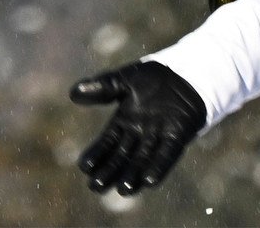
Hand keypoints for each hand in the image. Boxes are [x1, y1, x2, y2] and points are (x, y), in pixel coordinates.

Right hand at [71, 60, 207, 194]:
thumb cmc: (155, 76)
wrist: (186, 71)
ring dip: (133, 175)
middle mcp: (140, 134)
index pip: (107, 142)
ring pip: (143, 160)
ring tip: (123, 189)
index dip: (97, 154)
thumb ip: (103, 87)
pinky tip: (150, 180)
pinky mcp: (178, 136)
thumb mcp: (126, 79)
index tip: (85, 166)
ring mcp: (159, 137)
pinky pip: (167, 154)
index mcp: (125, 121)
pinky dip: (159, 166)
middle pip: (122, 156)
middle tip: (96, 186)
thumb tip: (73, 93)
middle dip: (110, 171)